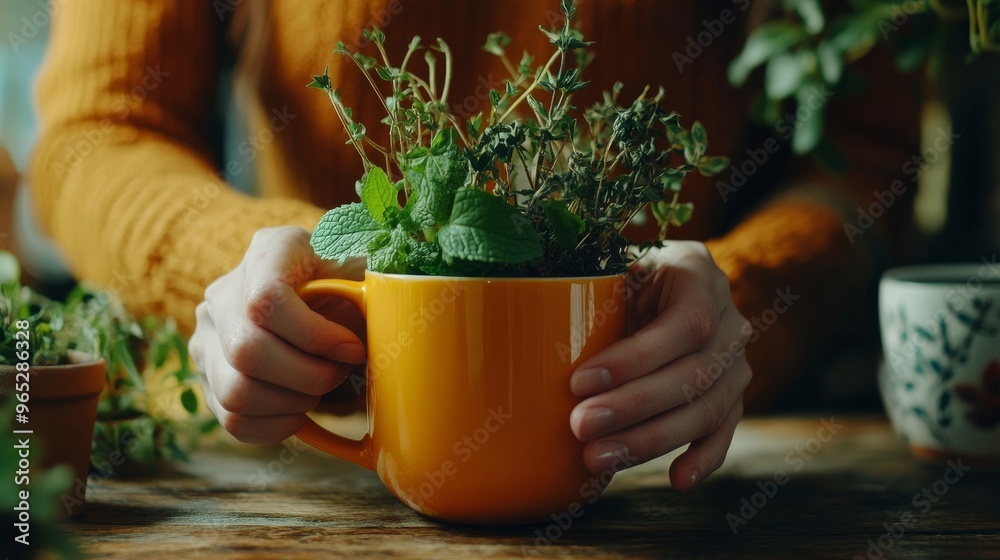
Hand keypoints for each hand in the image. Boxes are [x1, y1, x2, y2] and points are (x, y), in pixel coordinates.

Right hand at [189, 226, 365, 442]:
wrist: (326, 302)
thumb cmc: (354, 285)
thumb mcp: (371, 268)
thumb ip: (384, 273)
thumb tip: (399, 293)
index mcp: (269, 251)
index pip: (265, 301)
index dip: (315, 336)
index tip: (354, 349)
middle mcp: (225, 291)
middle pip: (247, 351)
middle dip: (307, 376)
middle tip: (340, 373)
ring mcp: (209, 336)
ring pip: (235, 392)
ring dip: (292, 402)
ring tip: (322, 389)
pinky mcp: (209, 376)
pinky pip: (232, 419)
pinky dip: (276, 425)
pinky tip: (302, 408)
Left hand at [568, 241, 751, 491]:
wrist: (655, 289)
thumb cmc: (620, 278)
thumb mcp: (608, 267)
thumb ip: (587, 283)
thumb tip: (530, 313)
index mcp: (699, 274)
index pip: (683, 325)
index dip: (634, 359)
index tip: (580, 382)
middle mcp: (730, 319)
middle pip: (693, 374)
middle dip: (632, 407)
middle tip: (580, 426)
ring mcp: (737, 361)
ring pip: (707, 409)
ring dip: (651, 440)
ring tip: (599, 457)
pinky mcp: (732, 396)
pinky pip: (723, 430)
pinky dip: (702, 458)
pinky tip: (677, 480)